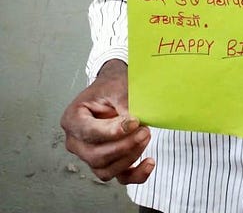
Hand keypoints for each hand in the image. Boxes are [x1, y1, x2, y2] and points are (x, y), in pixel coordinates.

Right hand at [60, 59, 154, 183]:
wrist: (115, 88)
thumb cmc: (111, 86)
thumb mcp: (116, 87)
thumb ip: (123, 104)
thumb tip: (132, 125)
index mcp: (73, 119)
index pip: (89, 133)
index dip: (113, 131)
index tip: (134, 122)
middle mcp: (76, 141)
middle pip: (96, 156)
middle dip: (123, 146)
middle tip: (143, 130)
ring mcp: (89, 155)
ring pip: (106, 169)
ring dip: (130, 157)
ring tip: (145, 135)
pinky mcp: (106, 163)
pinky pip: (119, 177)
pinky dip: (136, 174)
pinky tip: (149, 162)